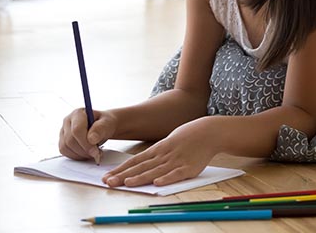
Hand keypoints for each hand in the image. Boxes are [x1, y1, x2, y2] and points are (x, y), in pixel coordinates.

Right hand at [59, 108, 116, 163]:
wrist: (103, 126)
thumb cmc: (105, 123)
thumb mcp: (108, 123)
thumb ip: (100, 129)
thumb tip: (91, 139)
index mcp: (78, 113)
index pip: (76, 130)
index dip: (85, 143)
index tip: (95, 151)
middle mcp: (68, 121)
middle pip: (70, 140)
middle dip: (84, 150)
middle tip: (96, 154)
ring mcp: (63, 131)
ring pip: (65, 147)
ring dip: (80, 154)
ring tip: (93, 153)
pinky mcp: (62, 141)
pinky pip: (65, 152)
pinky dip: (76, 156)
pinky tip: (86, 154)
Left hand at [102, 118, 216, 186]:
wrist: (209, 132)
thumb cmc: (188, 136)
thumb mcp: (169, 140)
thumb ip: (156, 152)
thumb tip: (141, 162)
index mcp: (158, 148)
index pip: (135, 160)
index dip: (120, 169)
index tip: (106, 176)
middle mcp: (164, 155)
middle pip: (141, 167)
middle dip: (123, 175)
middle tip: (108, 182)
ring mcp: (176, 161)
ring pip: (155, 171)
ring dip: (140, 177)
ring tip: (126, 183)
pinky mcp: (189, 167)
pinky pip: (176, 174)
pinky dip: (166, 178)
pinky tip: (157, 183)